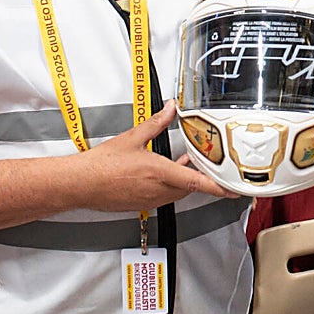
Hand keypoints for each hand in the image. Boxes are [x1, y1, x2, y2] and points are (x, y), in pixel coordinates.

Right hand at [81, 103, 236, 209]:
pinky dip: (170, 185)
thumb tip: (170, 109)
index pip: (196, 182)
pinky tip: (164, 173)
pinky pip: (164, 196)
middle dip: (200, 177)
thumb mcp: (132, 138)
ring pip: (177, 192)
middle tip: (208, 165)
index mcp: (159, 173)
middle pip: (189, 187)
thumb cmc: (101, 165)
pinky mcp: (141, 204)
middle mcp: (157, 190)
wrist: (81, 183)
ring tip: (186, 165)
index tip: (232, 189)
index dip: (218, 186)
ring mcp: (149, 200)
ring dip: (184, 181)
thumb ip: (156, 123)